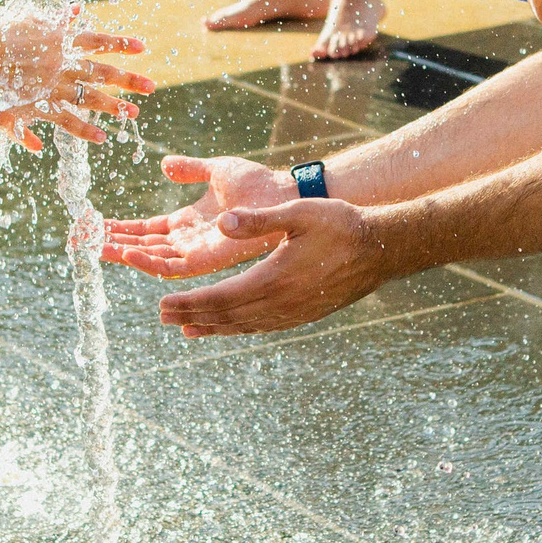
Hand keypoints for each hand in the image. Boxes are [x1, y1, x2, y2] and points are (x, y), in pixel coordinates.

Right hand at [0, 8, 152, 149]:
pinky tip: (102, 137)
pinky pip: (66, 122)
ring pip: (90, 99)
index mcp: (57, 41)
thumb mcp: (24, 21)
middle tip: (151, 86)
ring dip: (113, 106)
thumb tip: (77, 10)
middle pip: (101, 72)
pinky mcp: (38, 107)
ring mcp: (51, 87)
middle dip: (127, 79)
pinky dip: (84, 131)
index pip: (96, 40)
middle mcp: (59, 64)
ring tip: (132, 114)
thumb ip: (54, 20)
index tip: (142, 47)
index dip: (120, 44)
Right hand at [102, 154, 293, 276]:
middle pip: (141, 246)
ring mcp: (196, 252)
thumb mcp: (214, 169)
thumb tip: (163, 162)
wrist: (282, 194)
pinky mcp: (206, 260)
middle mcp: (188, 241)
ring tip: (94, 247)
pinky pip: (171, 267)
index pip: (146, 229)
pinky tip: (125, 252)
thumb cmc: (257, 183)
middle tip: (78, 240)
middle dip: (110, 243)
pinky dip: (147, 261)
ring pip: (150, 259)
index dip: (120, 227)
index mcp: (187, 221)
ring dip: (122, 254)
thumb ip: (188, 168)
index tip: (93, 223)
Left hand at [155, 198, 390, 336]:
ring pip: (243, 326)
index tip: (162, 305)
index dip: (188, 303)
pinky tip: (229, 326)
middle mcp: (279, 304)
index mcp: (272, 280)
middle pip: (225, 316)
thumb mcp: (298, 214)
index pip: (218, 298)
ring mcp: (292, 314)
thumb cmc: (339, 225)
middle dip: (192, 316)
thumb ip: (258, 220)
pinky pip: (262, 327)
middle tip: (163, 317)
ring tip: (187, 328)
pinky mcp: (302, 315)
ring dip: (213, 326)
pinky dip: (238, 328)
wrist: (379, 251)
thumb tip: (221, 221)